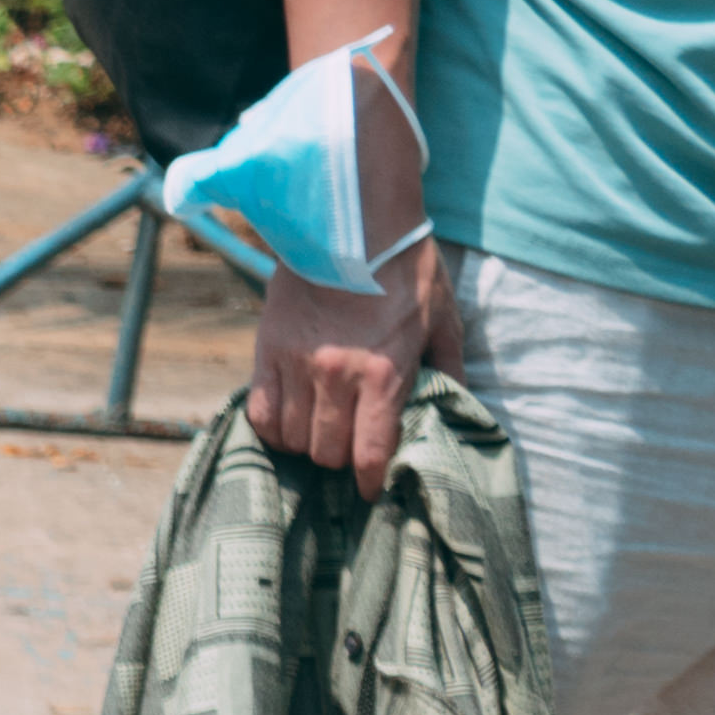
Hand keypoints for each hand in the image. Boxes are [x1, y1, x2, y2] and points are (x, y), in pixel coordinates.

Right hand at [251, 241, 448, 492]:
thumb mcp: (444, 319)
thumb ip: (448, 369)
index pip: (370, 452)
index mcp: (385, 372)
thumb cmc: (406, 271)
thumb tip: (453, 408)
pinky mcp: (268, 353)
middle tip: (348, 450)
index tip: (371, 489)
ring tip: (317, 435)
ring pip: (292, 437)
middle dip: (339, 459)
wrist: (353, 225)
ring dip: (306, 445)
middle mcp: (337, 375)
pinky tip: (286, 424)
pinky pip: (261, 413)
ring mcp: (298, 365)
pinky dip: (272, 428)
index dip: (370, 481)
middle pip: (327, 451)